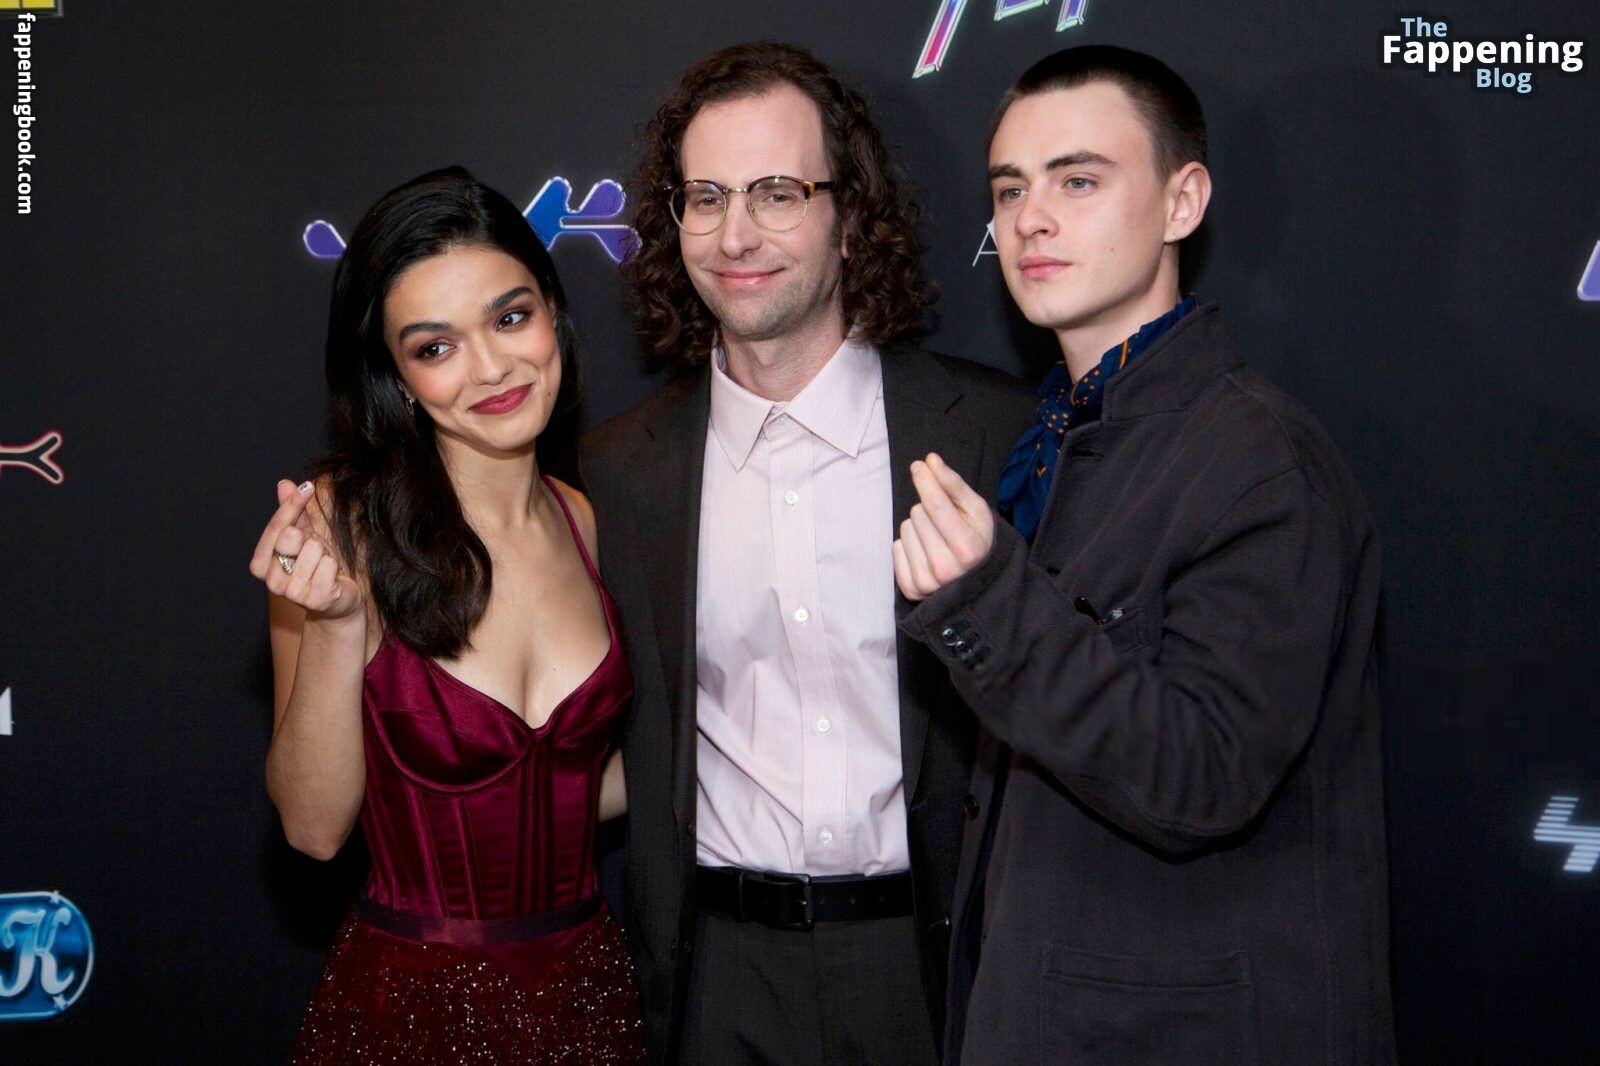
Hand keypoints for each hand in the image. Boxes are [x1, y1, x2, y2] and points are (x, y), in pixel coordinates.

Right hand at [248, 479, 361, 619]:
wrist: (338, 602)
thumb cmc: (316, 567)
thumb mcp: (304, 537)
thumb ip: (293, 513)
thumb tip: (285, 483)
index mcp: (260, 565)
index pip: (275, 526)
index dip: (292, 505)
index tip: (307, 486)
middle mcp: (271, 582)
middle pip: (291, 535)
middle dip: (311, 537)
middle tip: (315, 553)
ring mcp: (292, 593)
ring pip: (313, 548)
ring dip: (325, 554)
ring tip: (323, 567)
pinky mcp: (314, 599)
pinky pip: (329, 564)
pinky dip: (334, 566)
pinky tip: (332, 578)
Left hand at [892, 452, 994, 601]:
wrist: (977, 579)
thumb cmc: (978, 538)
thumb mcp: (976, 510)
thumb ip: (953, 484)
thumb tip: (931, 460)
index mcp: (968, 549)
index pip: (935, 505)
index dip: (926, 481)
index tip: (919, 465)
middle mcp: (947, 569)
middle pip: (918, 514)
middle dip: (928, 511)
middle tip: (945, 524)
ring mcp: (927, 582)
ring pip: (905, 530)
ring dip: (918, 528)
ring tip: (937, 540)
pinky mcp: (911, 589)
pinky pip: (896, 548)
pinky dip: (907, 545)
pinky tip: (925, 553)